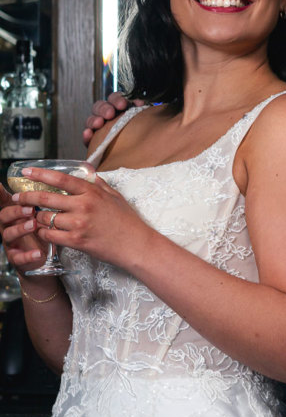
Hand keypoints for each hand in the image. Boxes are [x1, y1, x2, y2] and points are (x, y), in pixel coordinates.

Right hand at [0, 183, 48, 272]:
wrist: (42, 259)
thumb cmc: (40, 232)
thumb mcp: (41, 215)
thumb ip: (42, 201)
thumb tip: (53, 180)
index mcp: (14, 214)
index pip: (4, 201)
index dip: (0, 194)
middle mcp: (8, 226)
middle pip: (4, 215)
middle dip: (16, 211)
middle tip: (30, 208)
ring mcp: (11, 242)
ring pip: (9, 234)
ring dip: (20, 229)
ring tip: (33, 225)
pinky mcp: (17, 258)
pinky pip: (19, 257)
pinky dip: (28, 255)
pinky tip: (38, 253)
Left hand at [12, 165, 153, 269]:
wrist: (135, 245)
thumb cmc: (127, 221)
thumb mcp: (115, 196)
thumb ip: (99, 184)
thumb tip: (88, 174)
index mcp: (91, 192)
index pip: (60, 179)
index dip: (40, 174)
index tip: (26, 172)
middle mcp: (83, 206)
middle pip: (46, 198)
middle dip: (27, 197)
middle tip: (19, 197)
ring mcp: (78, 224)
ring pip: (45, 218)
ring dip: (37, 217)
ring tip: (35, 217)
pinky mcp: (76, 241)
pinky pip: (50, 235)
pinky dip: (44, 233)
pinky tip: (44, 231)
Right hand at [82, 91, 141, 146]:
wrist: (137, 155)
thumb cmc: (140, 134)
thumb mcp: (142, 120)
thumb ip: (139, 110)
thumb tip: (140, 103)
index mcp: (119, 109)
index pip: (114, 99)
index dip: (116, 99)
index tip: (122, 104)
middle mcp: (107, 117)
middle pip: (100, 107)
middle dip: (104, 109)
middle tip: (110, 114)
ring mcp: (99, 129)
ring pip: (92, 120)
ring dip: (94, 120)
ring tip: (99, 123)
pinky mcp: (93, 142)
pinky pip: (87, 138)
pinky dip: (87, 135)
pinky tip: (88, 134)